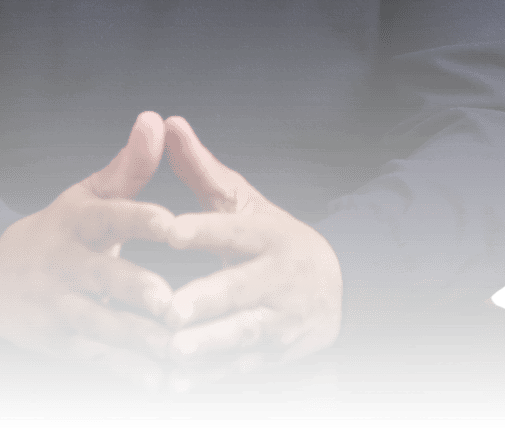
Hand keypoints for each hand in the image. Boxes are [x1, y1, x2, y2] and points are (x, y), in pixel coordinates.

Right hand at [0, 112, 173, 391]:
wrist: (2, 277)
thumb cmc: (65, 228)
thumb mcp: (89, 193)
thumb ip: (129, 165)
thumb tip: (157, 119)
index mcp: (80, 222)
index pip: (111, 217)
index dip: (139, 219)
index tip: (171, 222)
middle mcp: (69, 265)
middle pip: (105, 278)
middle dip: (135, 289)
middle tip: (168, 300)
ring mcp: (63, 306)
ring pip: (104, 325)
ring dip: (139, 338)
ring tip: (176, 347)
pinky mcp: (66, 342)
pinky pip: (102, 358)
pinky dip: (130, 372)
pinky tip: (159, 381)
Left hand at [161, 116, 342, 393]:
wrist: (337, 284)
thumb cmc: (272, 234)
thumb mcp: (243, 198)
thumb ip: (200, 167)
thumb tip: (167, 121)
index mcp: (264, 234)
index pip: (230, 230)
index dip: (201, 230)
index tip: (169, 231)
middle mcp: (273, 278)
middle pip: (236, 290)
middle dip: (204, 301)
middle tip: (169, 310)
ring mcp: (277, 320)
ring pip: (240, 333)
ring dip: (207, 345)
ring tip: (172, 351)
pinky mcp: (274, 353)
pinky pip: (241, 367)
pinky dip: (212, 376)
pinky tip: (181, 383)